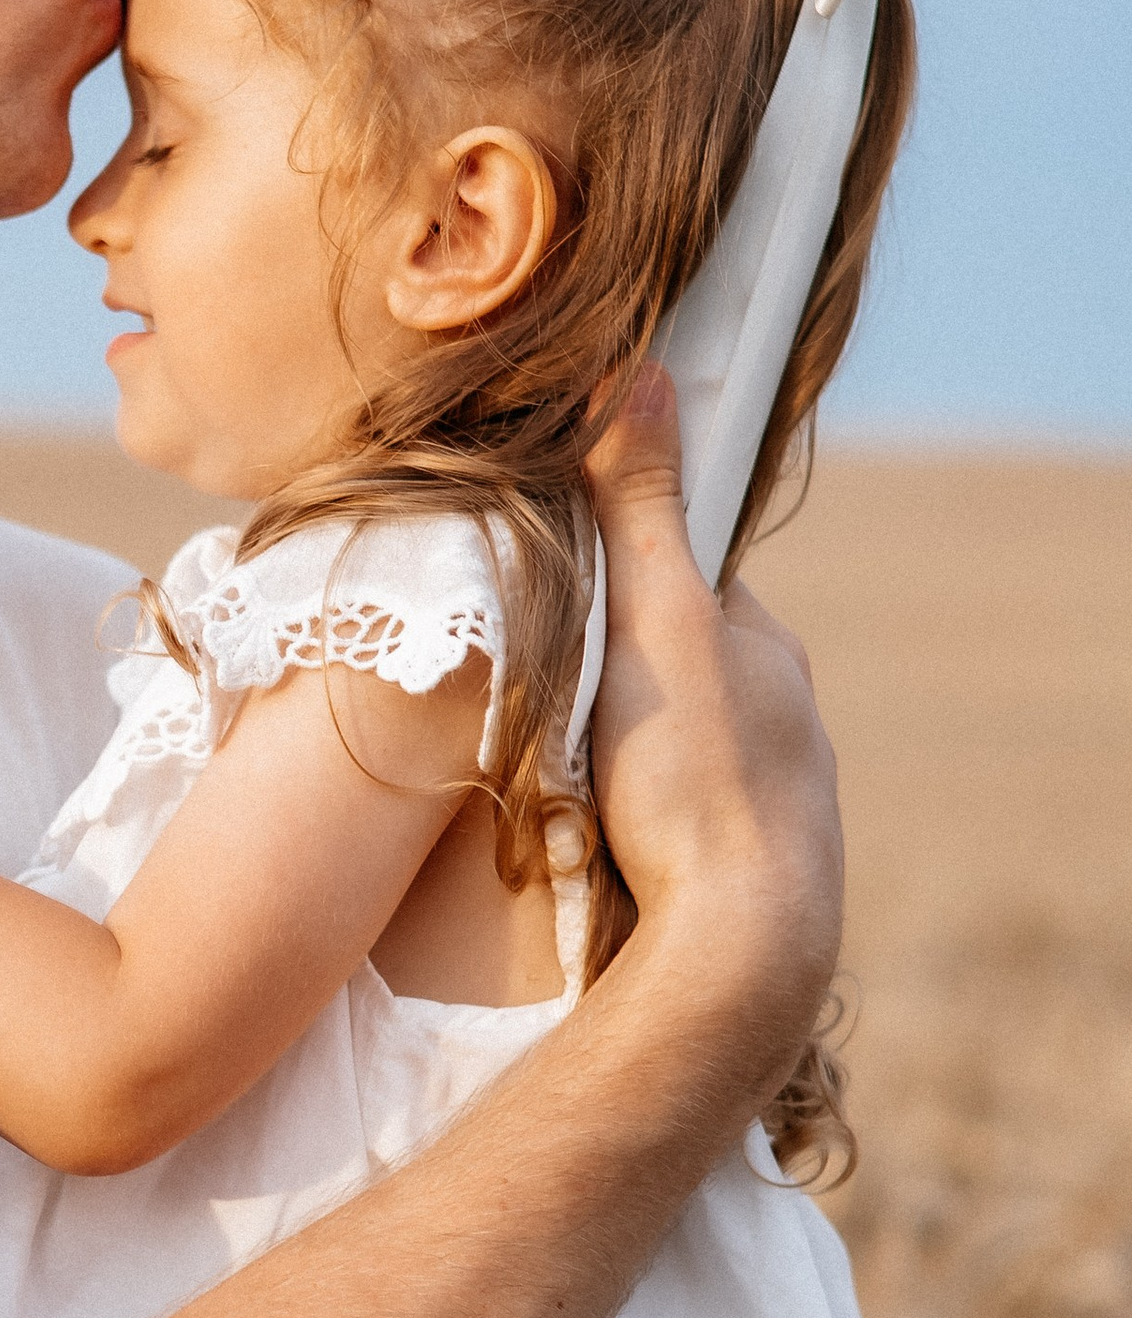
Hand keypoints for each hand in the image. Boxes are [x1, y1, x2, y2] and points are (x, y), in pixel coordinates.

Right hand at [582, 367, 840, 1093]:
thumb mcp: (655, 619)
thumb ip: (638, 507)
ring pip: (674, 740)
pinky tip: (596, 837)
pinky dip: (634, 810)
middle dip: (610, 665)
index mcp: (764, 645)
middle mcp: (781, 711)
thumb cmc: (696, 774)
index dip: (609, 572)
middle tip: (535, 688)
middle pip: (674, 658)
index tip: (547, 587)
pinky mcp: (740, 866)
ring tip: (556, 773)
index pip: (677, 574)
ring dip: (620, 745)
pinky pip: (672, 812)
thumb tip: (639, 371)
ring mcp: (769, 792)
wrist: (738, 946)